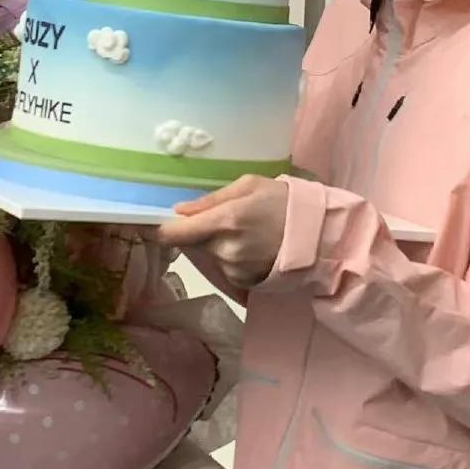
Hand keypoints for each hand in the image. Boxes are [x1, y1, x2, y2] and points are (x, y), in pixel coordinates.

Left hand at [154, 175, 288, 289]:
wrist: (319, 235)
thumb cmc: (284, 201)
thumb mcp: (249, 185)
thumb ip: (211, 199)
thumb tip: (179, 211)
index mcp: (224, 220)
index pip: (174, 233)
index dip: (158, 230)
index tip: (149, 224)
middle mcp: (225, 249)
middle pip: (191, 243)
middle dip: (199, 232)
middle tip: (225, 218)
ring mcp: (234, 270)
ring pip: (209, 255)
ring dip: (217, 245)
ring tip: (246, 231)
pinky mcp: (243, 283)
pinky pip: (225, 268)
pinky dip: (232, 258)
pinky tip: (254, 247)